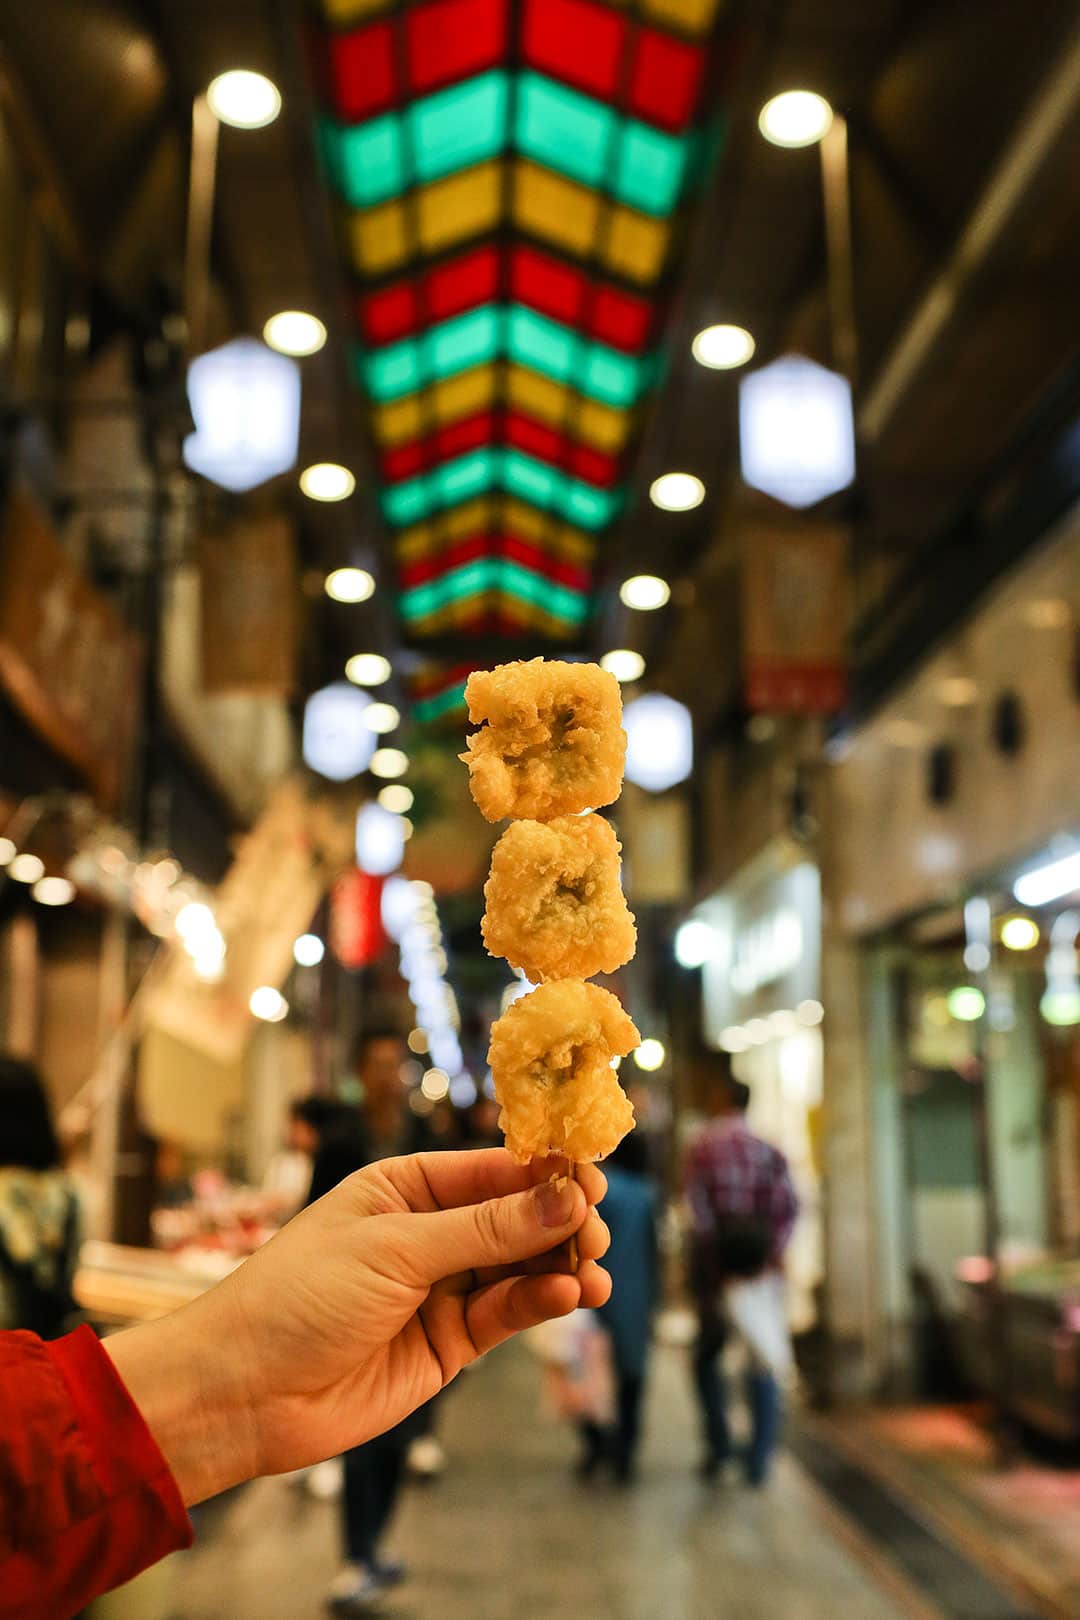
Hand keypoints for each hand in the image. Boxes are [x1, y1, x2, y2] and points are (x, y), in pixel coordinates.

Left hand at [107, 1149, 609, 1504]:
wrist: (244, 1393)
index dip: (546, 1171)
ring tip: (592, 1273)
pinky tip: (567, 1297)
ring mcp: (443, 1288)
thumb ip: (485, 1228)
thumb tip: (564, 1197)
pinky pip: (508, 1313)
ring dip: (562, 1265)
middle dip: (562, 1220)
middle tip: (594, 1231)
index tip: (591, 1176)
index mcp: (408, 1186)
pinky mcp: (450, 1343)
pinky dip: (541, 1303)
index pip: (494, 1168)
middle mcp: (431, 1232)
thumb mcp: (395, 1248)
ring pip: (522, 1266)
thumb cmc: (300, 1296)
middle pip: (518, 1217)